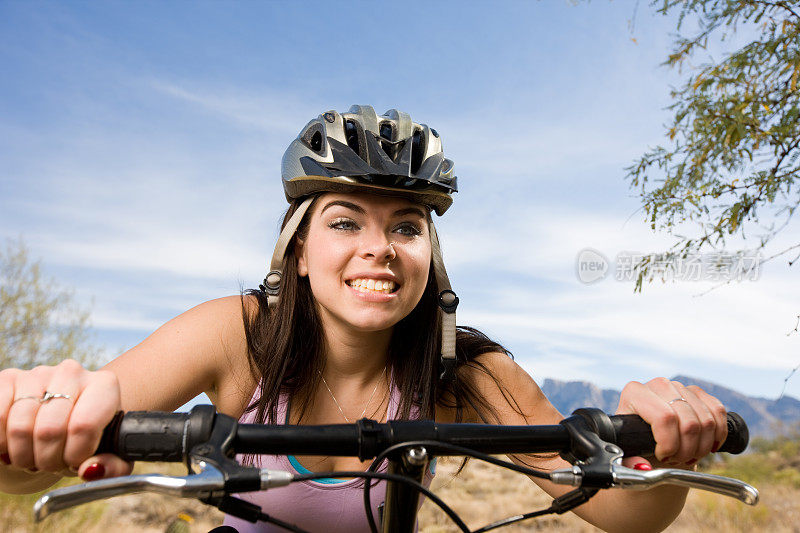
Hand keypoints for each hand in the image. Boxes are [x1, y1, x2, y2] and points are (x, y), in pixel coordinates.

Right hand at [0, 359, 131, 488]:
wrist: (66, 413)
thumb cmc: (89, 436)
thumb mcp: (110, 453)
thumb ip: (113, 466)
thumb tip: (90, 469)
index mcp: (104, 385)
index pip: (84, 426)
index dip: (74, 455)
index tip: (75, 462)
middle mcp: (71, 372)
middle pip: (49, 430)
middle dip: (47, 460)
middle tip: (51, 463)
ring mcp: (38, 373)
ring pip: (20, 427)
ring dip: (23, 456)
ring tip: (34, 456)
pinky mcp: (9, 378)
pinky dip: (2, 443)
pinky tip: (14, 446)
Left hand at [615, 377, 727, 468]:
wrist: (648, 437)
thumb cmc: (636, 444)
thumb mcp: (629, 454)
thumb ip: (630, 463)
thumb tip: (642, 466)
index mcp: (635, 394)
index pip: (665, 418)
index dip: (669, 444)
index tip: (664, 456)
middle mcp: (658, 385)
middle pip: (689, 422)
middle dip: (687, 450)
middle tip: (677, 460)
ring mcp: (679, 387)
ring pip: (707, 420)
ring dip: (702, 447)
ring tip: (687, 456)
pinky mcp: (697, 392)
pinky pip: (719, 412)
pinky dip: (718, 435)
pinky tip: (707, 446)